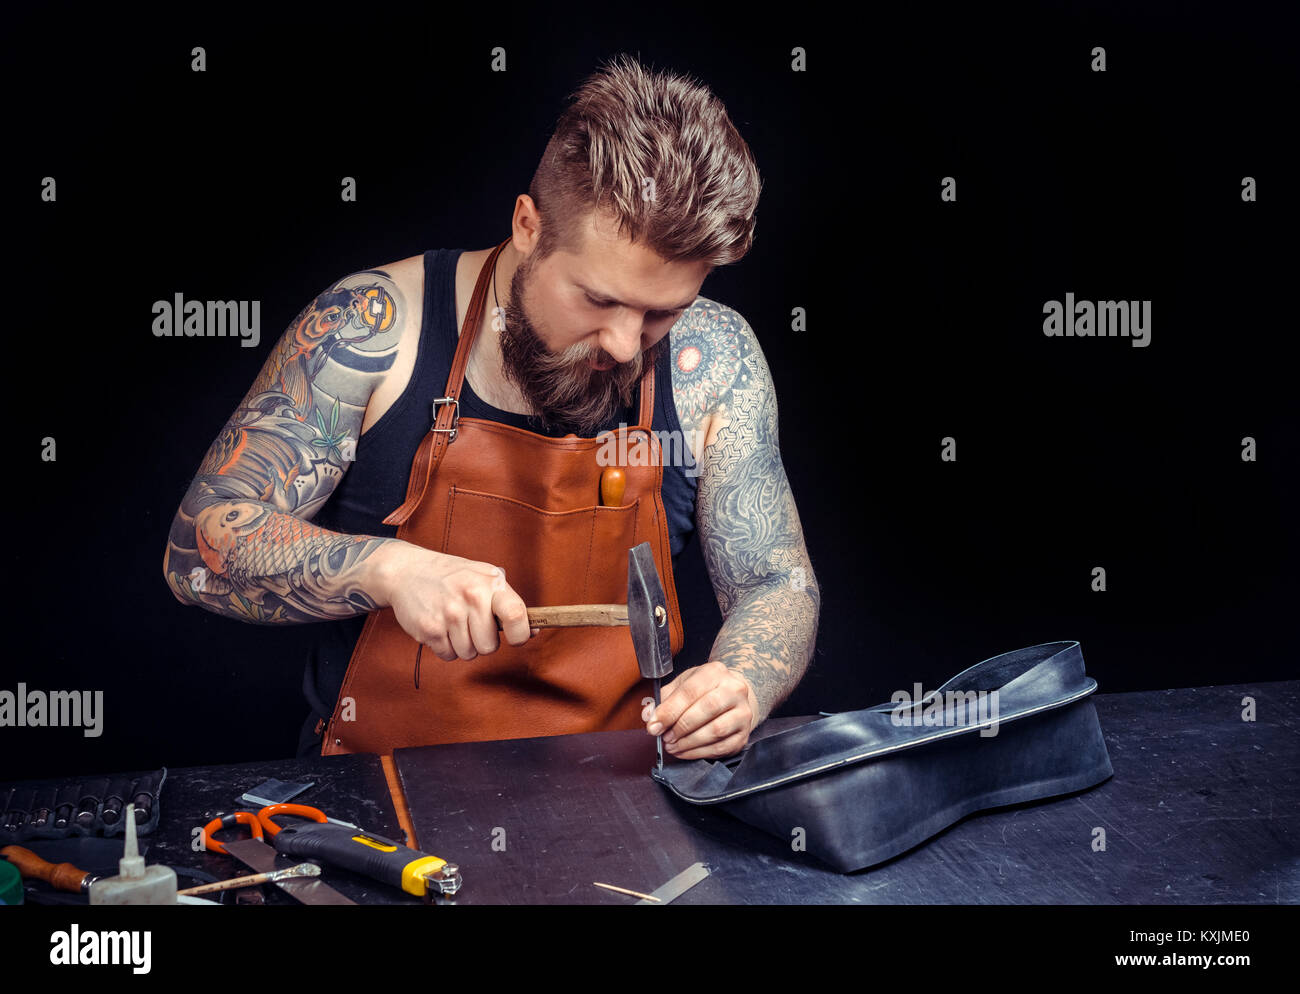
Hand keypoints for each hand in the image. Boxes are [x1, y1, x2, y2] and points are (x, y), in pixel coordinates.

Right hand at [370, 541, 535, 659]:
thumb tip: (534, 631)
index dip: (520, 634)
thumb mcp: (483, 577)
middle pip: (490, 646)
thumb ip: (508, 602)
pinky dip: (445, 647)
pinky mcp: (429, 628)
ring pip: (469, 653)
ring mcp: (448, 613)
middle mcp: (471, 596)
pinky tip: (440, 626)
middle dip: (482, 642)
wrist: (407, 570)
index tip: (515, 637)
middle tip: (471, 624)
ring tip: (453, 622)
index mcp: (490, 583)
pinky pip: (448, 655)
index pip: (516, 614)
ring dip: (463, 644)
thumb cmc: (452, 576)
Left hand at [643, 660, 758, 759]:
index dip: (669, 711)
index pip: (690, 691)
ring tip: (673, 745)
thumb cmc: (704, 691)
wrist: (732, 698)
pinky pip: (721, 747)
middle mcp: (735, 690)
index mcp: (715, 672)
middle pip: (707, 709)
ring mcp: (743, 713)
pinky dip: (699, 753)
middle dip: (680, 727)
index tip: (654, 726)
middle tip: (665, 737)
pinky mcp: (744, 734)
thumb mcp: (683, 685)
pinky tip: (685, 751)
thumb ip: (663, 700)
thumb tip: (648, 716)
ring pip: (716, 730)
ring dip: (689, 742)